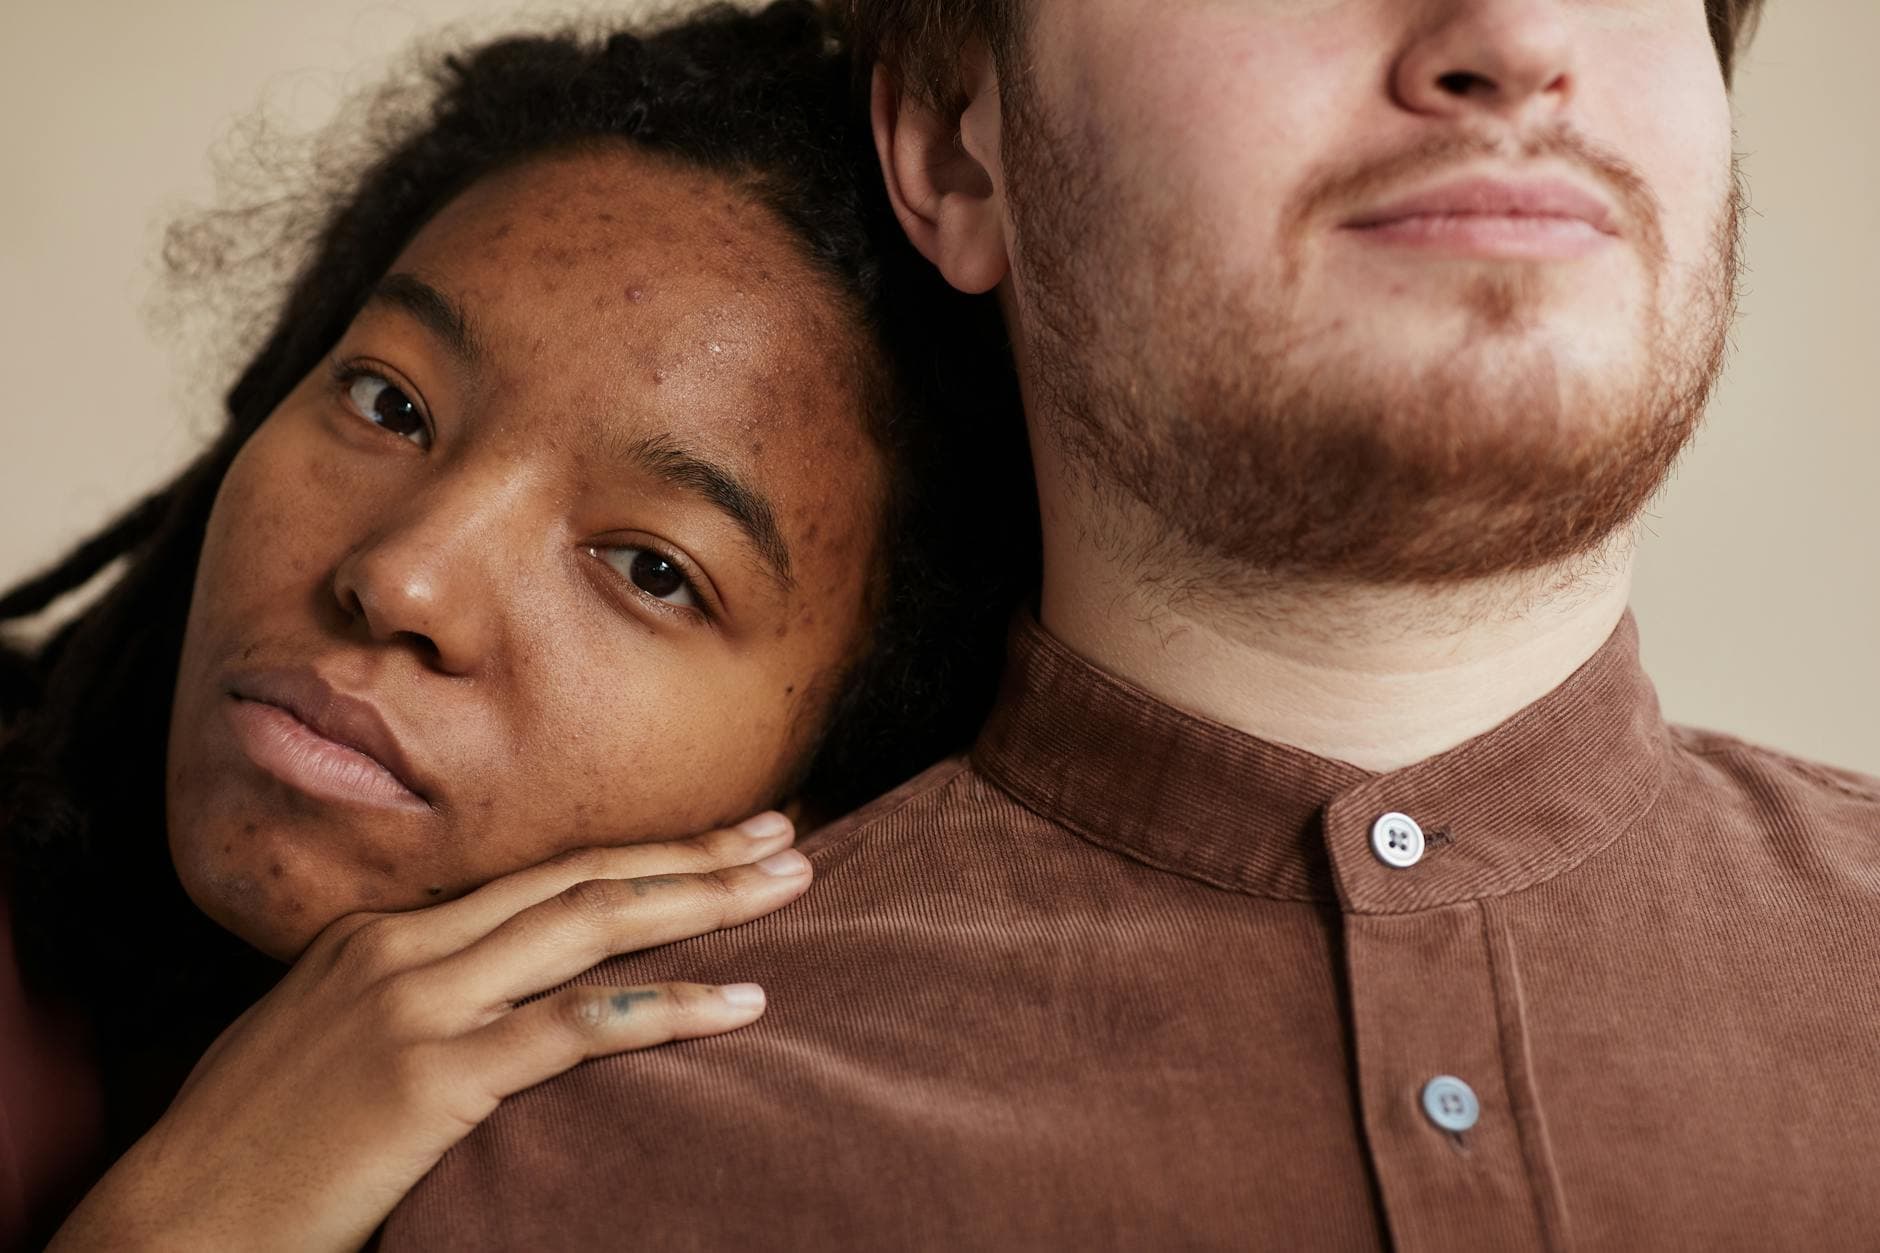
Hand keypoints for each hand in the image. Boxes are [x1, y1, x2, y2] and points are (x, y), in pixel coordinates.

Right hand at [48, 812, 810, 1252]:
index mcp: (382, 934)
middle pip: (583, 879)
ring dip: (703, 900)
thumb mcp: (321, 1038)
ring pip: (591, 926)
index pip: (543, 873)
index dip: (643, 851)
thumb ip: (401, 998)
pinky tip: (741, 1002)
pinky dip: (668, 1006)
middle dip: (696, 854)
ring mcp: (418, 1005)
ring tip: (789, 884)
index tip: (723, 835)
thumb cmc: (248, 1146)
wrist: (171, 1225)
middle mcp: (405, 949)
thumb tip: (484, 994)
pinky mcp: (432, 1076)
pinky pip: (576, 1026)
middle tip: (787, 834)